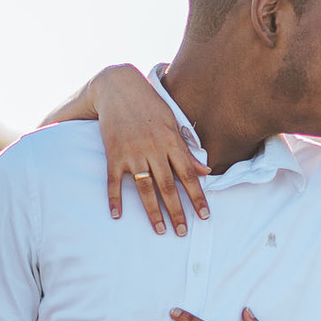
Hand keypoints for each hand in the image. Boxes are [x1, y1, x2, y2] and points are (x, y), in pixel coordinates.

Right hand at [93, 64, 210, 231]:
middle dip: (177, 211)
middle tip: (182, 232)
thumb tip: (206, 171)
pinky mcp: (114, 154)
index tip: (204, 216)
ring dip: (153, 212)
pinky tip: (117, 215)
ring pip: (145, 188)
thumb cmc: (150, 105)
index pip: (188, 175)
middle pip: (168, 186)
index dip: (197, 197)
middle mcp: (153, 149)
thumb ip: (187, 150)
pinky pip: (114, 181)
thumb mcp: (173, 123)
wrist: (118, 87)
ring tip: (160, 230)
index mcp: (171, 142)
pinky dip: (115, 199)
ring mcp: (132, 152)